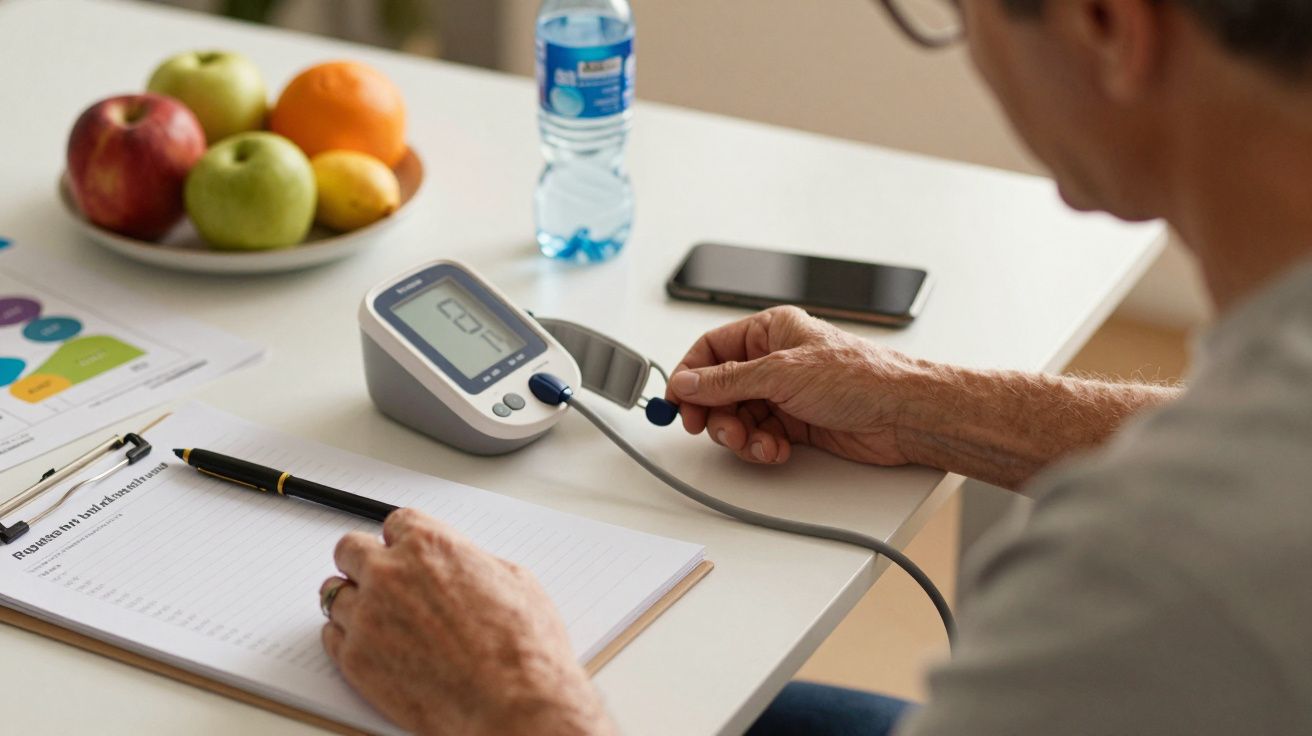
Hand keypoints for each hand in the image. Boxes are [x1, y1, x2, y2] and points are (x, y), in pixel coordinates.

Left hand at [321, 509, 612, 735]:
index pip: (394, 522)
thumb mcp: (513, 580)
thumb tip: (465, 569)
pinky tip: (368, 642)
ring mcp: (367, 617)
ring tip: (372, 613)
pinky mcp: (356, 660)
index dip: (401, 538)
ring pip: (334, 593)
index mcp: (430, 545)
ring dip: (353, 599)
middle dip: (364, 560)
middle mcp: (390, 574)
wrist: (512, 702)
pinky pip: (331, 636)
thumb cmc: (521, 646)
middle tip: (377, 575)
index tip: (402, 549)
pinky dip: (346, 636)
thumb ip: (472, 564)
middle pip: (350, 550)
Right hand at [666, 306, 926, 465]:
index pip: (712, 349)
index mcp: (770, 331)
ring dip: (741, 435)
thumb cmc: (861, 377)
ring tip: (758, 443)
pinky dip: (762, 447)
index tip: (676, 403)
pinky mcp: (797, 424)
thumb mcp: (782, 372)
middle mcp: (775, 361)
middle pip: (720, 389)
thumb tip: (687, 382)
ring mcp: (785, 394)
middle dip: (716, 413)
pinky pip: (761, 436)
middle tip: (718, 430)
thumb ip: (727, 380)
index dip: (690, 376)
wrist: (904, 414)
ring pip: (739, 417)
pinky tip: (778, 449)